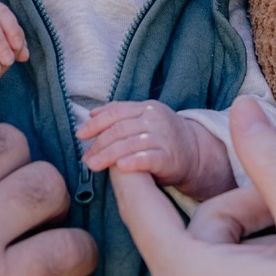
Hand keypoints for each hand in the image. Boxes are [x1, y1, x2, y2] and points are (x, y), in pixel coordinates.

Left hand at [78, 100, 233, 199]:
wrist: (195, 153)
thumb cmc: (163, 138)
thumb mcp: (144, 120)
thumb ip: (120, 115)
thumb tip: (92, 114)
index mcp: (146, 108)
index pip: (116, 112)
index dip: (96, 123)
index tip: (80, 135)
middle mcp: (155, 120)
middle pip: (120, 130)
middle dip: (98, 144)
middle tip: (85, 158)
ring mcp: (164, 138)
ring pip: (130, 144)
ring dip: (107, 155)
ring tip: (92, 165)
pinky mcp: (170, 158)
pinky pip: (148, 159)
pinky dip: (132, 162)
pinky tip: (119, 167)